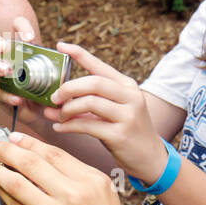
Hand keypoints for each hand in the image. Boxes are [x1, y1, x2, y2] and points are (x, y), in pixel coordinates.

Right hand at [0, 18, 47, 130]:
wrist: (39, 108)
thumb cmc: (45, 83)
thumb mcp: (53, 73)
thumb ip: (56, 69)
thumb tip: (65, 63)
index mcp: (18, 42)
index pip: (16, 25)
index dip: (21, 27)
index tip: (30, 39)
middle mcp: (2, 53)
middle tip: (3, 48)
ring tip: (5, 71)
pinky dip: (6, 95)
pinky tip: (17, 99)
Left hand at [0, 132, 153, 204]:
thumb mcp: (105, 200)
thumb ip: (80, 182)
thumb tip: (47, 168)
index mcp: (93, 180)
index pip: (53, 153)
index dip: (28, 143)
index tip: (13, 138)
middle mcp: (76, 193)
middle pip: (32, 162)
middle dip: (6, 150)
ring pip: (17, 183)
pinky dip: (3, 198)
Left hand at [46, 42, 166, 181]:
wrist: (151, 158)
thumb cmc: (127, 131)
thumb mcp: (115, 111)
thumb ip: (90, 102)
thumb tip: (55, 99)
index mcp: (127, 86)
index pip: (100, 65)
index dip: (79, 54)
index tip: (60, 46)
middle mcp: (130, 97)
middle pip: (93, 83)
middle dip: (68, 88)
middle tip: (53, 97)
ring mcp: (127, 115)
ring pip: (89, 102)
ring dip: (67, 109)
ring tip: (58, 116)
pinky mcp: (120, 135)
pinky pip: (87, 125)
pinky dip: (69, 126)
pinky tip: (59, 128)